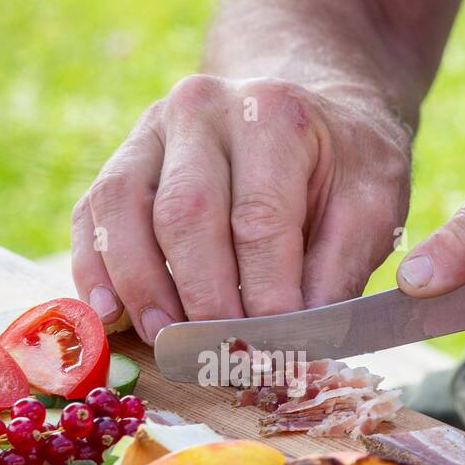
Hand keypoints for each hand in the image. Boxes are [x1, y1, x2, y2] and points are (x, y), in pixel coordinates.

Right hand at [71, 75, 411, 342]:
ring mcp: (151, 130)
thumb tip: (301, 339)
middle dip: (201, 298)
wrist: (304, 108)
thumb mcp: (372, 202)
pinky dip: (95, 270)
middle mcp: (203, 108)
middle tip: (219, 357)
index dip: (264, 294)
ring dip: (141, 287)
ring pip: (123, 210)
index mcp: (274, 112)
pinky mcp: (121, 160)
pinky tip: (110, 316)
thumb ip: (341, 266)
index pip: (260, 218)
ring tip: (166, 342)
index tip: (274, 352)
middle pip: (185, 214)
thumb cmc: (341, 165)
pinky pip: (92, 215)